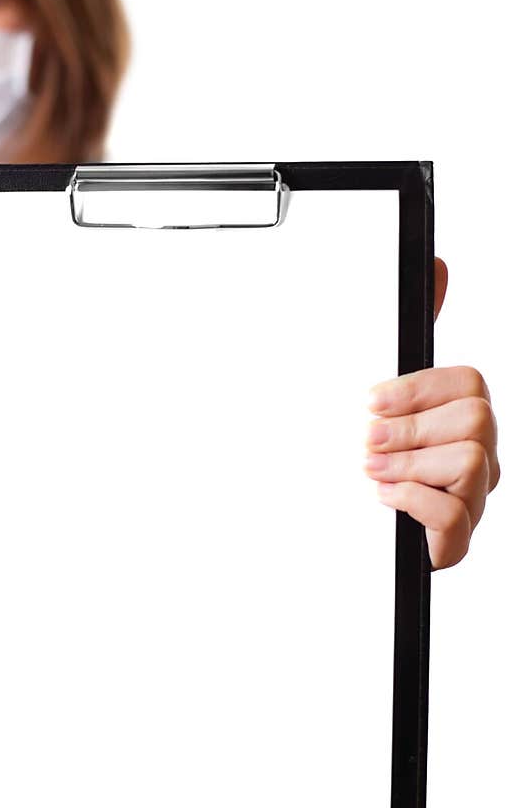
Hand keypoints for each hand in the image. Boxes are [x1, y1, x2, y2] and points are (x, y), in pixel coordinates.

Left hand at [363, 258, 499, 569]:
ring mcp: (472, 498)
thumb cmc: (362, 448)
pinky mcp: (455, 541)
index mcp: (462, 413)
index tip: (373, 399)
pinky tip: (383, 497)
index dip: (420, 387)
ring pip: (472, 464)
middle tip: (366, 438)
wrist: (328, 517)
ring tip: (371, 470)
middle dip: (412, 427)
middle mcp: (479, 454)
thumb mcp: (378, 387)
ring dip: (408, 464)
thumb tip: (438, 266)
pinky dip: (412, 503)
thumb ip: (410, 329)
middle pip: (477, 419)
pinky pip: (455, 517)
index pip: (470, 383)